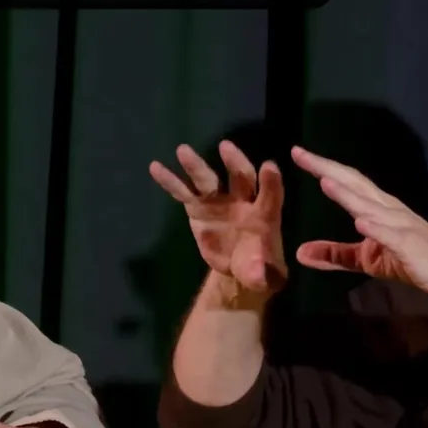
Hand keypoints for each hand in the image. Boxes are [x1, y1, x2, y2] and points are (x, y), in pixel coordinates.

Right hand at [149, 141, 286, 296]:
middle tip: (226, 147)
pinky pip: (183, 192)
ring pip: (208, 180)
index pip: (271, 195)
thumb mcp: (263, 275)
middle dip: (235, 162)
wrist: (237, 268)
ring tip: (183, 150)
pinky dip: (171, 181)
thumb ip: (261, 274)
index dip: (271, 182)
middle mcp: (243, 201)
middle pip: (241, 177)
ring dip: (196, 166)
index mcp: (266, 214)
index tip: (269, 166)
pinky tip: (156, 167)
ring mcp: (219, 201)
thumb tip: (259, 280)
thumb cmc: (259, 266)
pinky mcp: (198, 207)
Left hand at [290, 147, 427, 295]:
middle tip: (301, 154)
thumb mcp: (367, 259)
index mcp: (377, 208)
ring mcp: (400, 226)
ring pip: (371, 207)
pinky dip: (376, 228)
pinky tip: (361, 222)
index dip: (322, 167)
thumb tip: (300, 253)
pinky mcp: (411, 246)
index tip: (298, 153)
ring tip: (326, 181)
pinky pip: (392, 236)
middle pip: (355, 184)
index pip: (347, 183)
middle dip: (328, 168)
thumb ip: (336, 254)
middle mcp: (388, 209)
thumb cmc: (413, 259)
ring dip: (349, 195)